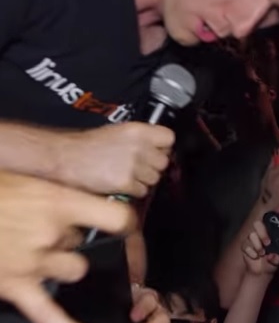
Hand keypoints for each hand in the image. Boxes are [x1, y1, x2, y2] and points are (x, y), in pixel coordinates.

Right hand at [0, 171, 135, 322]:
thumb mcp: (17, 179)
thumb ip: (45, 193)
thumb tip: (63, 200)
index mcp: (54, 200)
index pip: (114, 216)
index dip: (124, 222)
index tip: (125, 226)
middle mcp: (50, 232)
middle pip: (84, 243)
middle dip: (65, 237)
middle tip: (35, 227)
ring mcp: (33, 262)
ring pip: (74, 270)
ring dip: (60, 264)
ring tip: (31, 252)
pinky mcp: (14, 286)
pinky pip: (49, 314)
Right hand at [58, 123, 173, 197]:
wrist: (64, 158)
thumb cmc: (86, 146)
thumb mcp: (117, 132)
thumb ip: (140, 139)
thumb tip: (159, 149)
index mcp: (137, 130)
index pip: (169, 138)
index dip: (163, 147)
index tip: (156, 151)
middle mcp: (139, 147)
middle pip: (164, 162)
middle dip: (153, 167)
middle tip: (137, 167)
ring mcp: (133, 166)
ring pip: (154, 179)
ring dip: (143, 180)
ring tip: (125, 174)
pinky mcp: (126, 183)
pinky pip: (142, 192)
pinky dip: (133, 191)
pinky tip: (119, 184)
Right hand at [243, 220, 278, 276]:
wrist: (260, 272)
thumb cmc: (271, 262)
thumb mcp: (277, 260)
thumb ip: (277, 257)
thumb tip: (274, 255)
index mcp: (270, 232)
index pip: (271, 220)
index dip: (275, 212)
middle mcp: (260, 232)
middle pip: (257, 223)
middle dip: (262, 233)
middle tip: (268, 243)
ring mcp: (251, 238)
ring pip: (251, 234)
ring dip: (257, 244)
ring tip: (262, 253)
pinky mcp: (244, 245)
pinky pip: (245, 244)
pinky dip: (250, 251)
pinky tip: (255, 256)